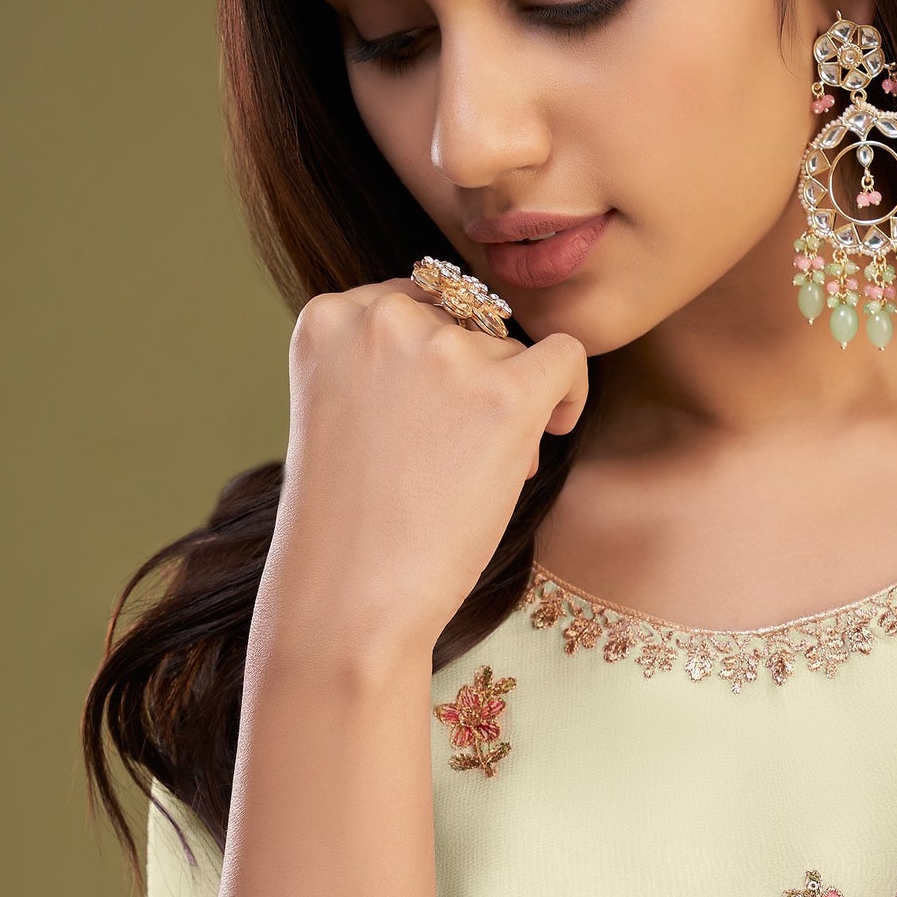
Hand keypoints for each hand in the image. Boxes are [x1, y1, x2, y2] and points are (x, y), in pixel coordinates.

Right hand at [264, 281, 589, 664]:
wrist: (350, 595)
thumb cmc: (347, 522)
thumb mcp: (339, 411)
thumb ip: (383, 361)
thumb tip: (477, 336)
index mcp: (328, 317)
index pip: (411, 301)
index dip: (432, 360)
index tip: (426, 416)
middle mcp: (383, 318)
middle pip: (463, 322)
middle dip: (470, 379)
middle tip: (450, 452)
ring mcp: (445, 352)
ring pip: (510, 347)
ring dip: (506, 401)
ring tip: (472, 471)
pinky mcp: (506, 393)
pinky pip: (567, 356)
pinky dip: (569, 391)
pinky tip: (551, 431)